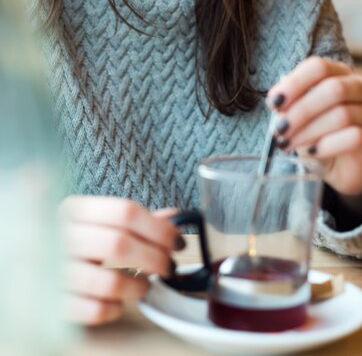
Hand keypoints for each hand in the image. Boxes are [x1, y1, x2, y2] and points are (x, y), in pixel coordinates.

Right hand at [59, 195, 181, 325]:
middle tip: (168, 266)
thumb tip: (174, 217)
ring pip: (108, 282)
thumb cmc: (71, 240)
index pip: (125, 212)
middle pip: (120, 244)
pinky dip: (114, 309)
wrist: (25, 264)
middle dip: (154, 258)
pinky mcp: (51, 305)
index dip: (159, 228)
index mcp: (74, 209)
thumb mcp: (96, 220)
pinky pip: (94, 311)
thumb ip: (134, 219)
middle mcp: (59, 236)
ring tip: (144, 286)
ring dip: (138, 287)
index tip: (177, 241)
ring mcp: (52, 272)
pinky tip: (117, 302)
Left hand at [267, 56, 361, 195]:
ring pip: (342, 115)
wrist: (339, 165)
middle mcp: (361, 88)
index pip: (319, 67)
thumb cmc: (316, 132)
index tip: (274, 103)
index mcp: (339, 73)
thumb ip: (289, 104)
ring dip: (309, 130)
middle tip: (280, 128)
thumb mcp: (298, 114)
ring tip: (288, 143)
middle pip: (333, 89)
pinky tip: (312, 151)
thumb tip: (277, 102)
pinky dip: (327, 145)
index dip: (295, 83)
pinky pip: (354, 137)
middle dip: (301, 110)